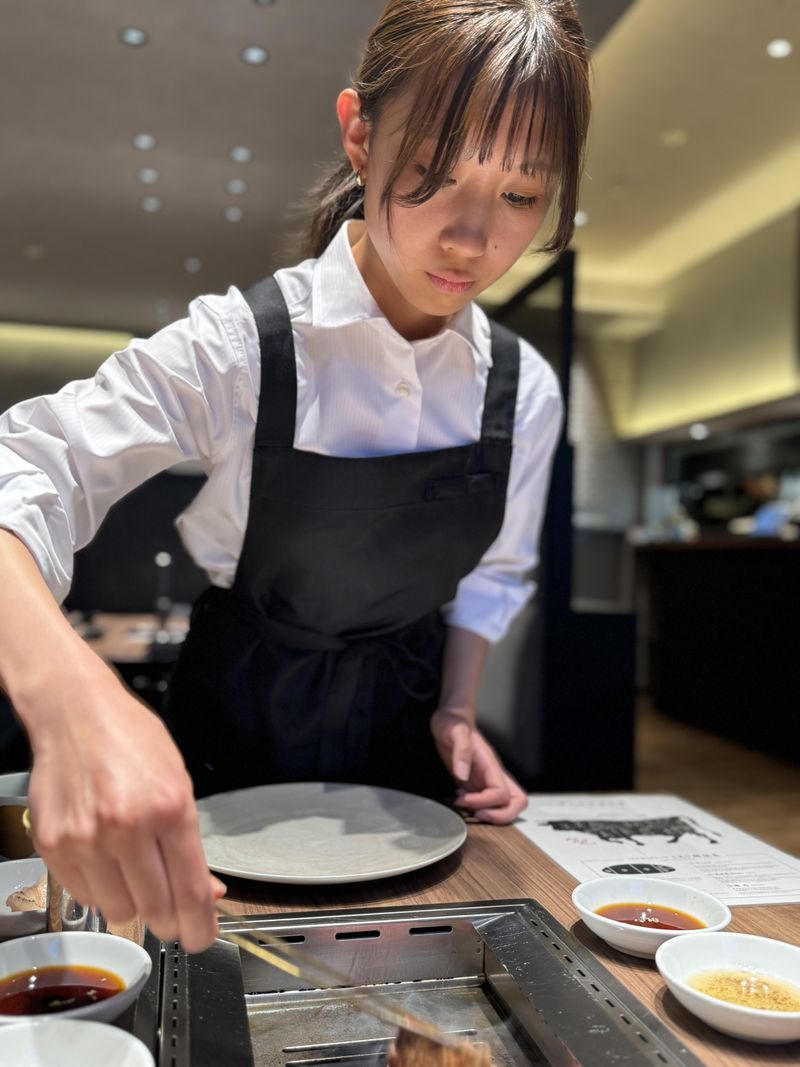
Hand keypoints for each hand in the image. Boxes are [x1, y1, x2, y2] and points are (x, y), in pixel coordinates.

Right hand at [25, 662, 222, 952]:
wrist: (75, 712)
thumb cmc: (130, 738)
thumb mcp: (178, 781)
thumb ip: (190, 841)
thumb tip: (206, 891)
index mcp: (169, 806)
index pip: (190, 889)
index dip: (200, 925)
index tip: (203, 936)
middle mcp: (127, 825)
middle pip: (155, 908)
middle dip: (170, 920)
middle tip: (174, 916)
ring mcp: (86, 837)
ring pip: (118, 909)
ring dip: (133, 904)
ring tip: (136, 873)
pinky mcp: (55, 844)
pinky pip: (84, 894)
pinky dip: (101, 890)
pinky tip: (108, 862)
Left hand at [430, 708, 526, 823]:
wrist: (451, 717)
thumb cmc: (454, 722)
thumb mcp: (454, 731)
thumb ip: (461, 750)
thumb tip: (462, 774)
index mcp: (491, 763)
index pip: (501, 793)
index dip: (485, 802)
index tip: (464, 799)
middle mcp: (493, 773)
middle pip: (516, 802)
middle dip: (500, 816)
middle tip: (476, 813)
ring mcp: (486, 779)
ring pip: (505, 805)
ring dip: (489, 814)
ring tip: (466, 807)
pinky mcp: (476, 783)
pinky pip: (487, 803)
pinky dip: (477, 808)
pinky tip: (460, 799)